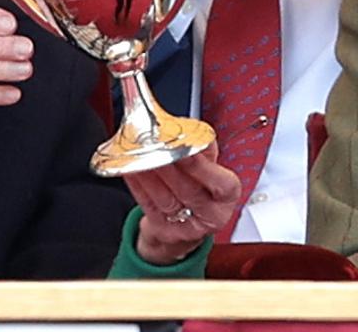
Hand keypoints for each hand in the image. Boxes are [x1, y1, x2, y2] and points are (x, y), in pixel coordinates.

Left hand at [123, 143, 240, 265]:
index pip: (222, 183)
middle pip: (189, 190)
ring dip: (149, 174)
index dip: (202, 166)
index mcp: (227, 196)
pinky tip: (129, 169)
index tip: (184, 146)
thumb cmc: (199, 187)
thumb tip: (190, 127)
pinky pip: (148, 205)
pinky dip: (137, 185)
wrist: (185, 222)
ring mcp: (187, 227)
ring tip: (137, 154)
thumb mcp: (209, 169)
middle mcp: (211, 214)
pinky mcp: (164, 231)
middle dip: (169, 167)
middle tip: (154, 145)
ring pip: (166, 198)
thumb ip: (202, 151)